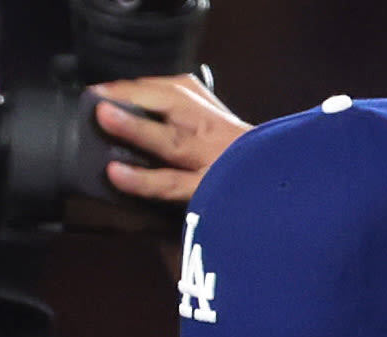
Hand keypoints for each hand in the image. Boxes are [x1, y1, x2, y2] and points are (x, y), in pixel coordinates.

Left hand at [89, 76, 252, 204]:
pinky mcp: (209, 195)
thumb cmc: (249, 176)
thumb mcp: (224, 145)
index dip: (144, 88)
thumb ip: (190, 135)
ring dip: (136, 127)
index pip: (181, 90)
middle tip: (100, 94)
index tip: (110, 89)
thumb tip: (141, 131)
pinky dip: (141, 180)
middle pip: (178, 102)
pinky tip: (117, 174)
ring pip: (173, 140)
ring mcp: (215, 164)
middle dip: (137, 94)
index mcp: (220, 120)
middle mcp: (219, 134)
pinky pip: (170, 185)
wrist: (286, 198)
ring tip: (104, 117)